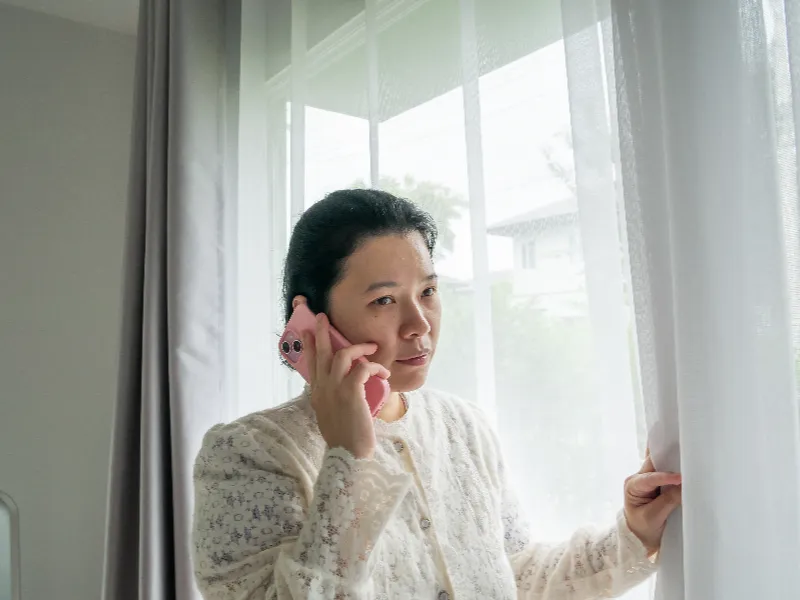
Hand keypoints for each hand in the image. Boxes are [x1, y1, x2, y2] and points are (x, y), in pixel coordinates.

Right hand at [303, 313, 389, 459]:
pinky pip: (362, 368)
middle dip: (323, 332)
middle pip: (322, 353)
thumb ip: (334, 400)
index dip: (311, 346)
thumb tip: (344, 390)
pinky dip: (374, 366)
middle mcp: (322, 389)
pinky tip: (383, 372)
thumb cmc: (345, 439)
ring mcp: (335, 389)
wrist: (348, 456)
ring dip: (358, 348)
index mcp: (317, 394)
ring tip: (371, 346)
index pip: (312, 364)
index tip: (309, 331)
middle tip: (322, 317)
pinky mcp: (350, 392)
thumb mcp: (332, 416)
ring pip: (342, 355)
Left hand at [623, 448, 681, 554]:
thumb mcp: (653, 517)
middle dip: (668, 458)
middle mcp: (640, 477)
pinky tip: (687, 464)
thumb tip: (684, 486)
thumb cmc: (643, 527)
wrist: (642, 535)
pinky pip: (667, 470)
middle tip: (685, 452)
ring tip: (688, 456)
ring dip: (673, 461)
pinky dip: (676, 467)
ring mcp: (650, 478)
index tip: (680, 478)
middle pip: (654, 463)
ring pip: (661, 463)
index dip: (665, 477)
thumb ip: (668, 501)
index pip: (649, 478)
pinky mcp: (660, 482)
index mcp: (633, 485)